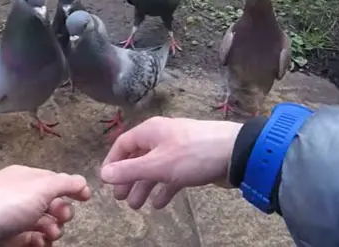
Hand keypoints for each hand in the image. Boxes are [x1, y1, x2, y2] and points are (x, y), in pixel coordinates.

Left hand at [0, 165, 90, 246]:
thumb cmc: (5, 205)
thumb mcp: (40, 188)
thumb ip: (65, 183)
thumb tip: (83, 181)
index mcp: (25, 177)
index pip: (54, 179)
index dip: (71, 187)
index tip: (86, 198)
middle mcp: (19, 195)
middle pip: (50, 202)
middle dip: (62, 210)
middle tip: (63, 218)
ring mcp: (13, 217)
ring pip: (43, 221)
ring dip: (53, 228)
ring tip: (50, 234)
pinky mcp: (9, 237)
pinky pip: (32, 238)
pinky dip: (41, 241)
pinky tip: (41, 243)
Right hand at [100, 117, 241, 209]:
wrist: (235, 153)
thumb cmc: (192, 155)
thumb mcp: (157, 165)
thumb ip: (130, 170)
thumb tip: (103, 174)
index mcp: (150, 132)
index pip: (123, 144)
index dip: (112, 162)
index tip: (106, 182)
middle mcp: (161, 138)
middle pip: (138, 158)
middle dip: (128, 179)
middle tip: (121, 198)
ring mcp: (177, 150)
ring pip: (154, 169)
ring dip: (144, 186)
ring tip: (137, 206)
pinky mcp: (191, 162)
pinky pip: (171, 175)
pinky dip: (164, 188)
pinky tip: (159, 203)